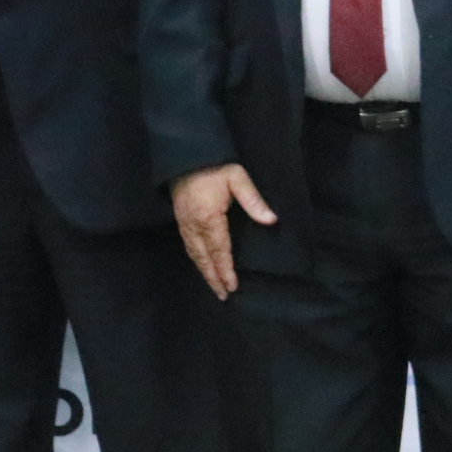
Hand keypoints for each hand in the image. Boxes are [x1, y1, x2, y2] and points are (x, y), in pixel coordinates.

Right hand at [171, 162, 275, 299]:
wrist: (185, 155)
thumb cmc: (214, 166)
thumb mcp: (237, 178)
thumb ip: (253, 200)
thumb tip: (271, 220)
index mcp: (209, 218)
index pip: (220, 251)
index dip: (226, 270)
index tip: (232, 286)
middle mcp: (194, 225)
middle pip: (204, 258)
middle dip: (213, 278)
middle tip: (223, 296)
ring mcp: (184, 223)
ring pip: (194, 254)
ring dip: (204, 271)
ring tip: (213, 285)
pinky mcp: (180, 219)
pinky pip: (188, 246)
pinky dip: (196, 259)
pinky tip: (201, 264)